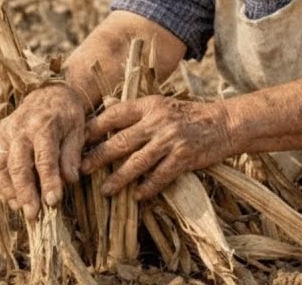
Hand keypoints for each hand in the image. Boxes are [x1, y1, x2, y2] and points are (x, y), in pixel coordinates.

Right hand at [0, 82, 88, 220]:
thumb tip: (69, 180)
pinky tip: (10, 198)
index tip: (53, 202)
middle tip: (33, 214)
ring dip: (8, 190)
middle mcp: (19, 129)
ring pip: (0, 166)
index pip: (44, 157)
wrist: (49, 93)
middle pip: (18, 164)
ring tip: (19, 209)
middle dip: (25, 192)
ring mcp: (5, 133)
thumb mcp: (77, 130)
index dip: (48, 181)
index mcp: (43, 124)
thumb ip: (72, 154)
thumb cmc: (67, 114)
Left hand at [81, 96, 231, 200]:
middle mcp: (157, 121)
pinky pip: (160, 176)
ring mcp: (171, 140)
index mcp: (149, 105)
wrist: (224, 123)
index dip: (94, 129)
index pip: (114, 115)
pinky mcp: (184, 157)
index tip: (77, 142)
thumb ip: (135, 109)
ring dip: (119, 178)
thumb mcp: (161, 105)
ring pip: (137, 162)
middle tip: (82, 170)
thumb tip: (106, 107)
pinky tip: (137, 196)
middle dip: (98, 157)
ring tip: (105, 190)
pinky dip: (148, 187)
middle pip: (121, 141)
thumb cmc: (188, 115)